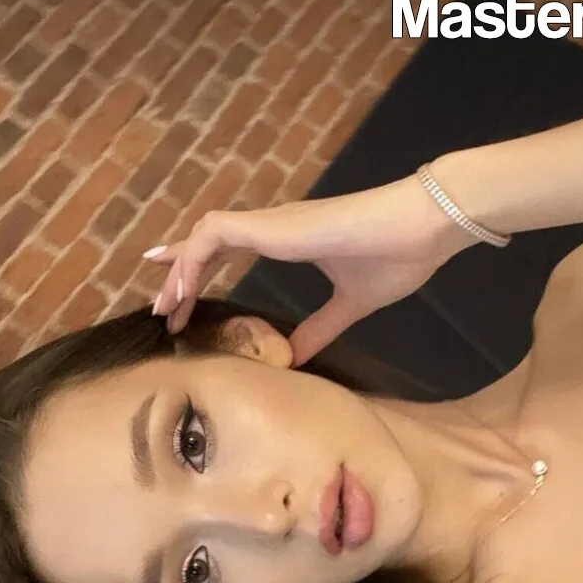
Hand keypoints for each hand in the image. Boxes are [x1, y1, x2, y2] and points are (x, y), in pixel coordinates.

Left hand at [146, 173, 478, 366]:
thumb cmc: (395, 257)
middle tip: (161, 309)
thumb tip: (296, 358)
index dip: (199, 269)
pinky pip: (214, 233)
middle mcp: (273, 229)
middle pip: (208, 244)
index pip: (230, 249)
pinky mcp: (273, 225)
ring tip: (165, 306)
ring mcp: (271, 223)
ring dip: (180, 268)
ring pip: (204, 237)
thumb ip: (320, 328)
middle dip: (179, 275)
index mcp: (289, 241)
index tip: (177, 297)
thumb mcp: (351, 305)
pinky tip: (181, 287)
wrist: (421, 228)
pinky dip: (192, 257)